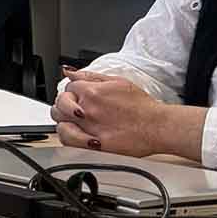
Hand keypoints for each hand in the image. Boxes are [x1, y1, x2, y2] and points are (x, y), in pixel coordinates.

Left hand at [53, 69, 169, 156]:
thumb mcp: (117, 81)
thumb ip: (90, 76)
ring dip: (65, 124)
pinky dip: (69, 138)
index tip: (77, 98)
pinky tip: (79, 136)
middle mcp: (87, 108)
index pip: (67, 88)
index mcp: (91, 91)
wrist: (158, 126)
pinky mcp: (94, 145)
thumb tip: (70, 72)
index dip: (72, 93)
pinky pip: (69, 142)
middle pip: (59, 106)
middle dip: (64, 108)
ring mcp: (89, 127)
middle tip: (75, 113)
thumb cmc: (142, 106)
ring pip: (60, 124)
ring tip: (76, 125)